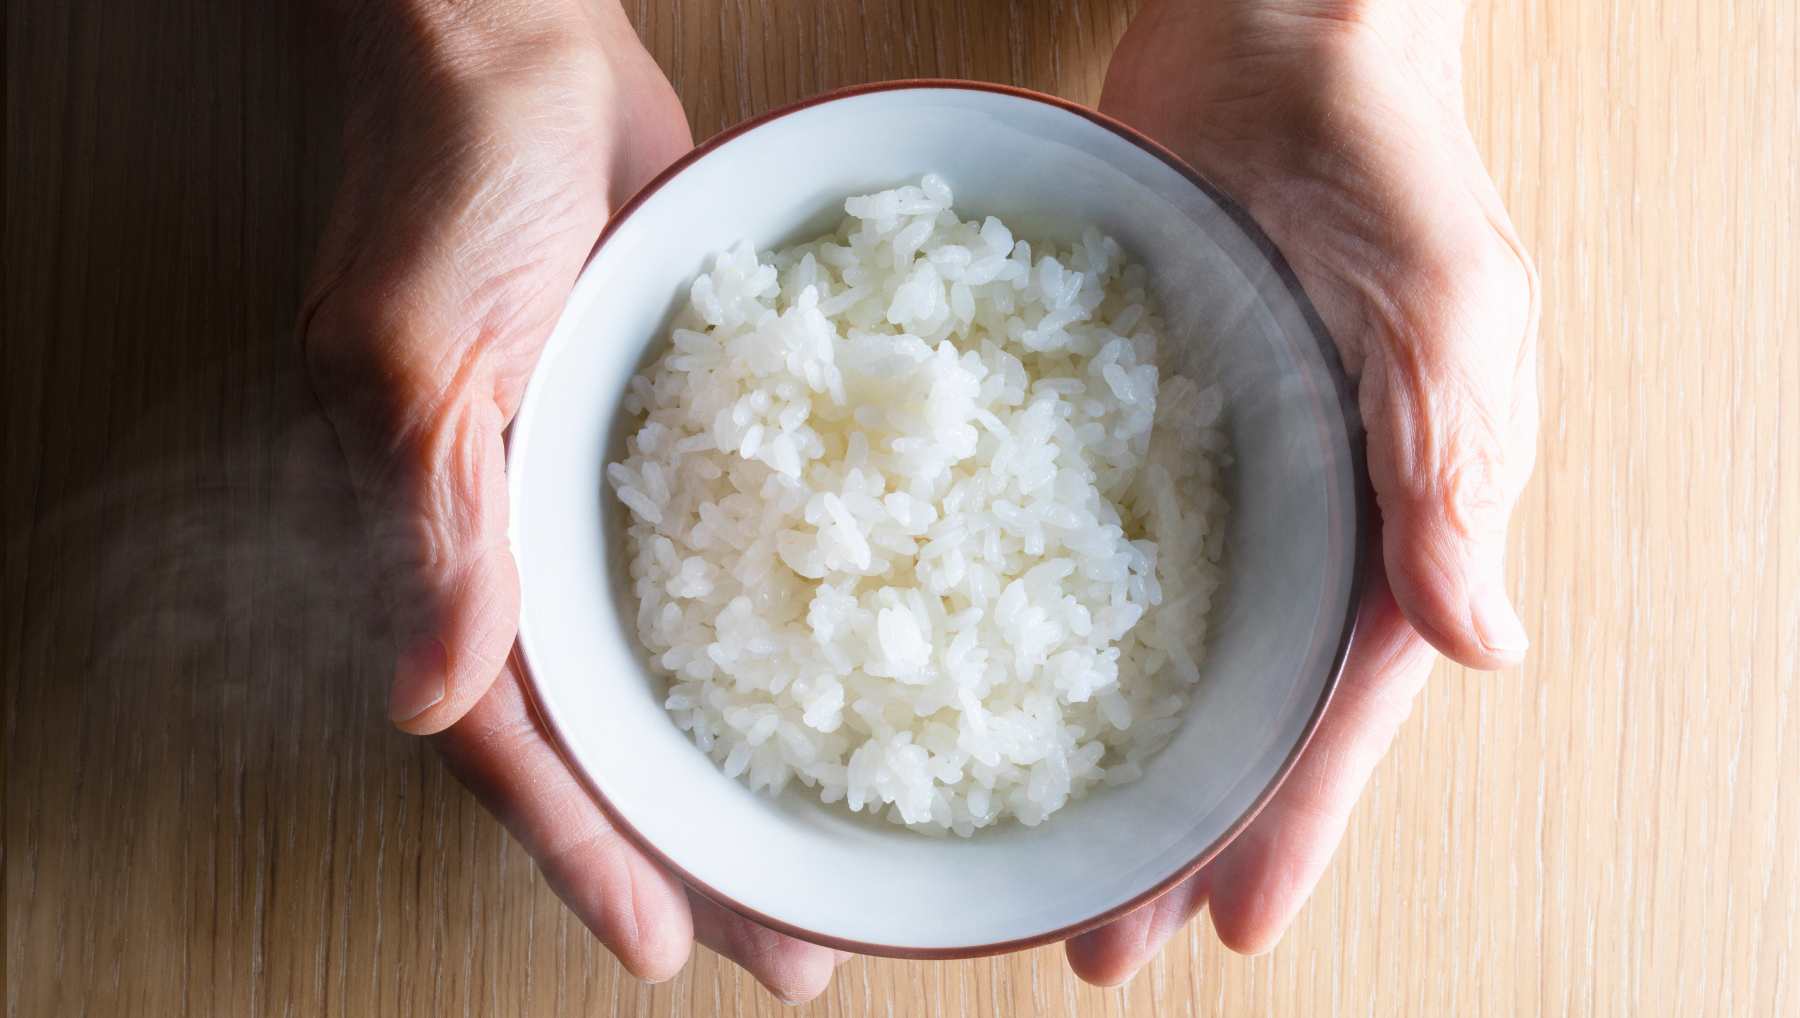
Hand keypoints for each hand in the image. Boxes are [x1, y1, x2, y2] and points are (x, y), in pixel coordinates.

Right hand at [302, 1, 840, 999]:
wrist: (516, 46)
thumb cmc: (447, 175)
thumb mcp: (417, 349)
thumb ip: (433, 523)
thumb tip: (426, 703)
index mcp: (448, 539)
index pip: (513, 737)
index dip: (586, 848)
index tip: (666, 944)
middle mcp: (524, 540)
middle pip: (608, 731)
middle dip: (689, 845)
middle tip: (792, 942)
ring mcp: (601, 494)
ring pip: (671, 669)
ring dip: (741, 767)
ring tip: (831, 857)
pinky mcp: (671, 434)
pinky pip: (722, 562)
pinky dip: (773, 637)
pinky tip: (849, 687)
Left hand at [1069, 0, 1538, 981]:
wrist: (1279, 34)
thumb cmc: (1390, 157)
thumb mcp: (1447, 316)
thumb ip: (1451, 475)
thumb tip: (1481, 647)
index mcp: (1397, 513)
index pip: (1345, 702)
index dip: (1292, 819)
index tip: (1228, 924)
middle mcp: (1300, 515)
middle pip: (1237, 707)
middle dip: (1179, 828)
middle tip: (1098, 939)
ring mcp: (1207, 471)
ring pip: (1155, 647)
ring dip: (1104, 751)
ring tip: (1035, 851)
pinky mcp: (1122, 412)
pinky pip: (1080, 534)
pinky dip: (1035, 615)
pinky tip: (974, 678)